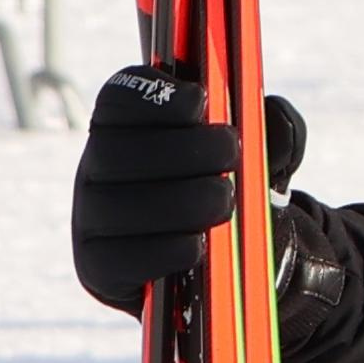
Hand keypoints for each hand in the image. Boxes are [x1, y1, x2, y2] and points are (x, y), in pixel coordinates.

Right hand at [70, 67, 303, 314]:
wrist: (208, 255)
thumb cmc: (222, 181)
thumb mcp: (251, 149)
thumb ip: (269, 127)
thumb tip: (273, 122)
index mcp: (124, 126)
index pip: (117, 97)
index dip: (154, 95)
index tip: (199, 101)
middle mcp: (95, 168)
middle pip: (116, 151)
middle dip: (183, 149)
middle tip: (231, 153)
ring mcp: (90, 219)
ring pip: (119, 206)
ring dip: (182, 201)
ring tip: (224, 200)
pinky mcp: (98, 267)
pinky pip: (124, 258)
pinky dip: (168, 249)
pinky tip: (198, 244)